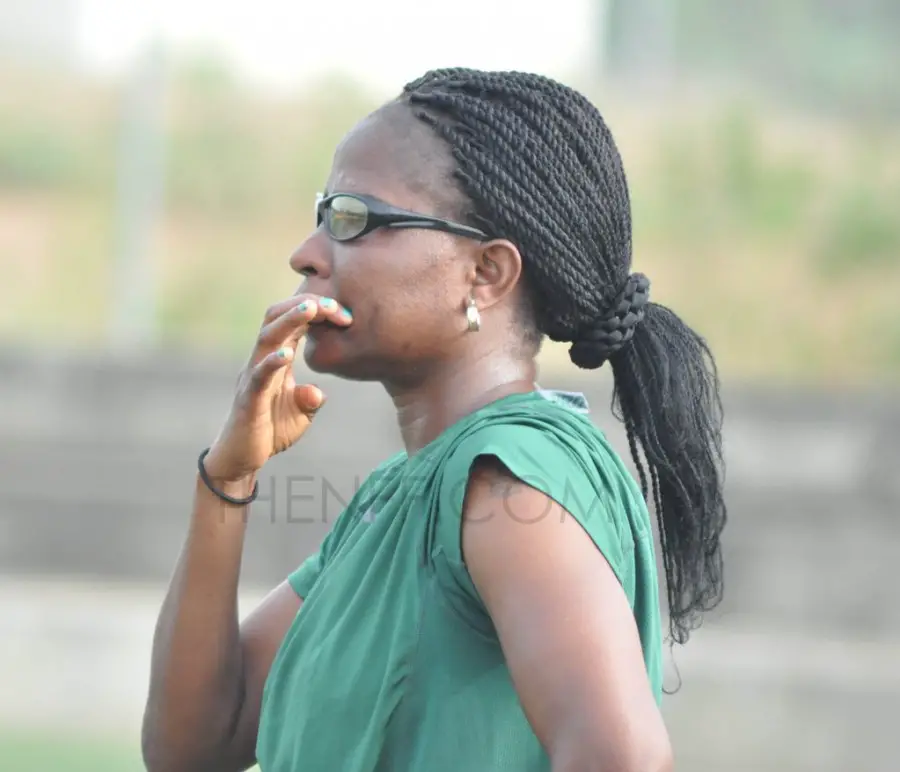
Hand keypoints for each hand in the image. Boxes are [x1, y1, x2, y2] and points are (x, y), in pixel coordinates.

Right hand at [203, 294, 351, 482]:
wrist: (242, 458)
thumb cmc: (270, 429)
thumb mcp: (301, 413)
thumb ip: (311, 399)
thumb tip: (319, 392)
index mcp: (275, 358)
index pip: (294, 323)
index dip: (316, 311)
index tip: (345, 313)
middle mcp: (260, 360)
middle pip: (276, 318)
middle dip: (304, 305)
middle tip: (334, 304)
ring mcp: (252, 377)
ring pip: (266, 338)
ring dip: (289, 321)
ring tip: (310, 308)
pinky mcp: (248, 399)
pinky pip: (259, 376)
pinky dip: (272, 363)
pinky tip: (288, 355)